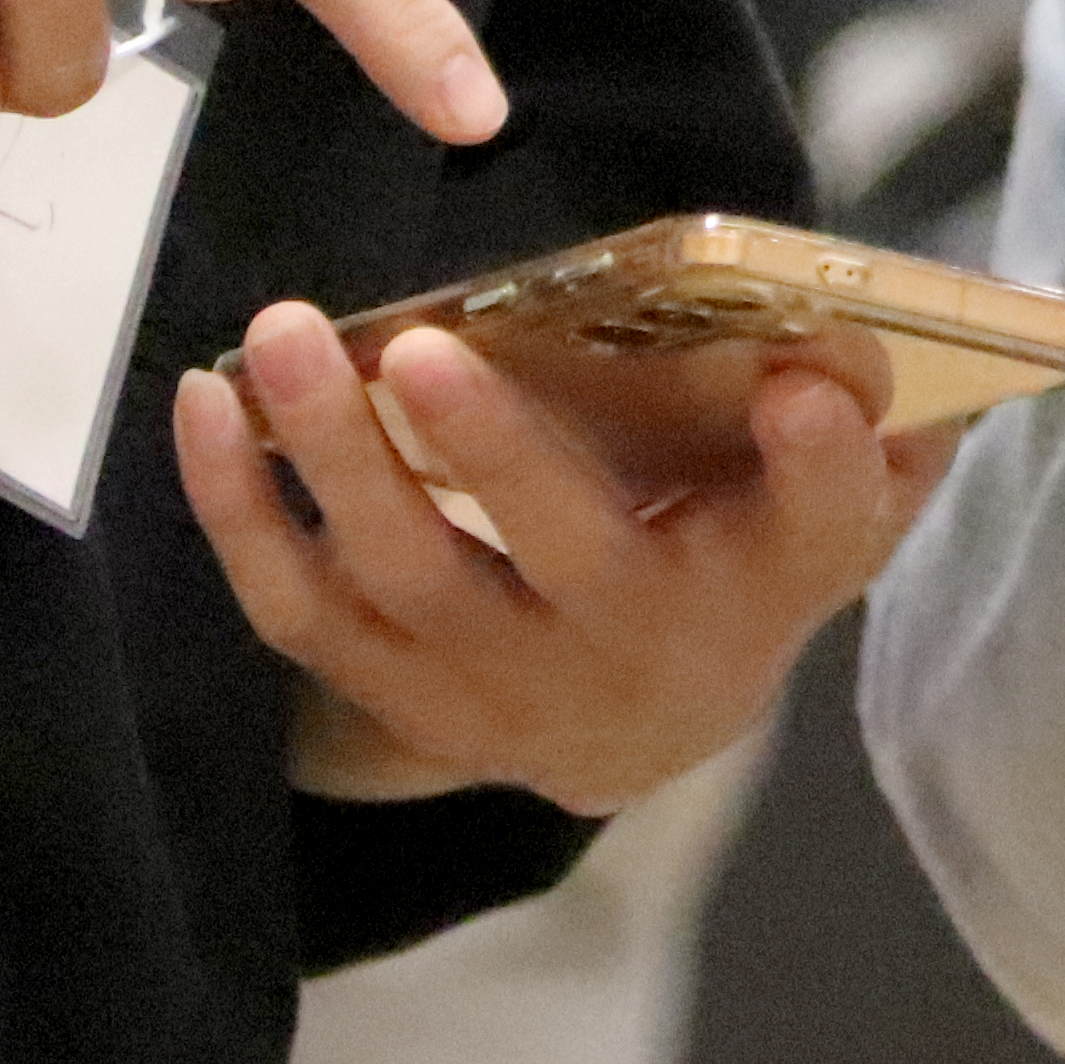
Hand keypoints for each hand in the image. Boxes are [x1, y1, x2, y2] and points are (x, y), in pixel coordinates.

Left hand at [177, 301, 947, 813]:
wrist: (638, 727)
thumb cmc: (735, 562)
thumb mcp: (822, 507)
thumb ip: (861, 432)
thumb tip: (860, 335)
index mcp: (761, 585)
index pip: (818, 528)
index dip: (821, 464)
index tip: (804, 383)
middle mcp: (630, 649)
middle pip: (567, 557)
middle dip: (493, 454)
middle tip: (425, 348)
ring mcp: (496, 685)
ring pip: (403, 580)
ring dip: (331, 458)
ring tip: (283, 335)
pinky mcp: (392, 691)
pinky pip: (298, 609)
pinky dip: (239, 512)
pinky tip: (203, 403)